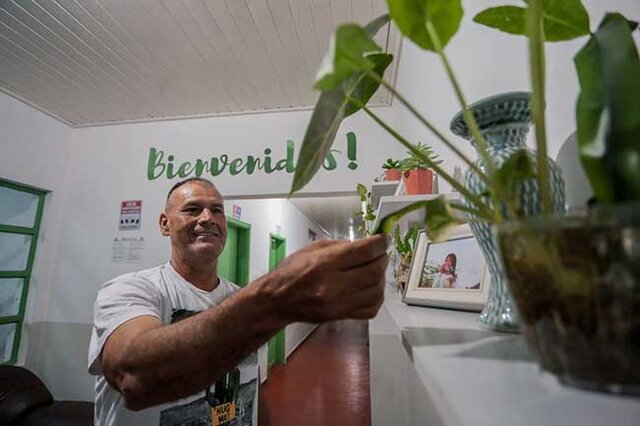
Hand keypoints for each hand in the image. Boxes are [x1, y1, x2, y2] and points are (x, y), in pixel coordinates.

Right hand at [263, 234, 388, 322]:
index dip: (380, 243)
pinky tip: (371, 289)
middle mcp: (334, 285)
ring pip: (376, 291)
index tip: (383, 239)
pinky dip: (377, 297)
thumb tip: (365, 245)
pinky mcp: (341, 316)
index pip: (364, 251)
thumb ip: (341, 246)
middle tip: (380, 254)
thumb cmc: (291, 273)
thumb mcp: (313, 249)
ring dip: (381, 278)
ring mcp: (339, 304)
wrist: (277, 300)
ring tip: (375, 271)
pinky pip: (371, 309)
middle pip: (374, 271)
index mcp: (325, 263)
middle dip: (382, 259)